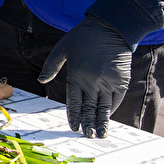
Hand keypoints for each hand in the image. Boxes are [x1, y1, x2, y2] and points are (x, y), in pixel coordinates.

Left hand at [38, 15, 131, 137]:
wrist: (110, 28)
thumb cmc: (82, 38)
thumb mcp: (61, 49)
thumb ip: (50, 66)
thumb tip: (41, 81)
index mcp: (76, 75)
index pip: (74, 102)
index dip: (74, 116)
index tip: (74, 127)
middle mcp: (92, 82)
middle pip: (89, 108)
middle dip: (88, 123)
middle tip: (86, 136)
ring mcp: (108, 83)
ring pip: (103, 108)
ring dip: (101, 122)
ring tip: (99, 134)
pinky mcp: (121, 81)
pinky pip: (116, 100)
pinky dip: (111, 110)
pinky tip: (108, 118)